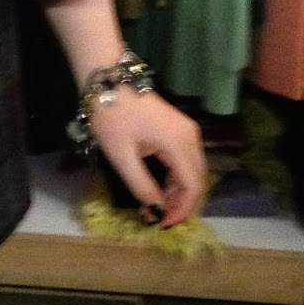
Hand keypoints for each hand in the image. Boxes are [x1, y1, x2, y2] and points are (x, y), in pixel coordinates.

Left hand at [87, 89, 205, 227]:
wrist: (106, 80)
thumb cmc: (111, 116)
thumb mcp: (122, 157)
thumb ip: (142, 186)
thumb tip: (156, 212)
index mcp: (179, 143)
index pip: (193, 186)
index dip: (181, 210)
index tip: (161, 224)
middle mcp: (190, 137)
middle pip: (197, 179)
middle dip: (180, 203)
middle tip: (156, 218)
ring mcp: (186, 130)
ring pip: (192, 171)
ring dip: (177, 191)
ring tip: (153, 206)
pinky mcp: (178, 128)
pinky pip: (184, 160)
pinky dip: (175, 177)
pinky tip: (158, 187)